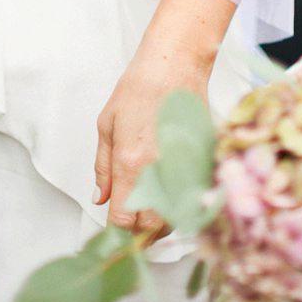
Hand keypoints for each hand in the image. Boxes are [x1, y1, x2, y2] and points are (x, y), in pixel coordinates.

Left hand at [94, 48, 209, 242]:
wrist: (174, 67)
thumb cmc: (138, 90)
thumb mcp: (107, 126)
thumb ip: (103, 169)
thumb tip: (99, 200)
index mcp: (131, 165)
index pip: (123, 221)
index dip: (115, 233)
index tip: (111, 232)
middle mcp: (160, 174)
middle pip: (151, 229)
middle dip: (139, 234)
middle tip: (130, 224)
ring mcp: (184, 172)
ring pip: (175, 220)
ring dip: (160, 223)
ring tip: (148, 209)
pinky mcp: (202, 166)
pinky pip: (192, 202)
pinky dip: (180, 206)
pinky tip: (170, 194)